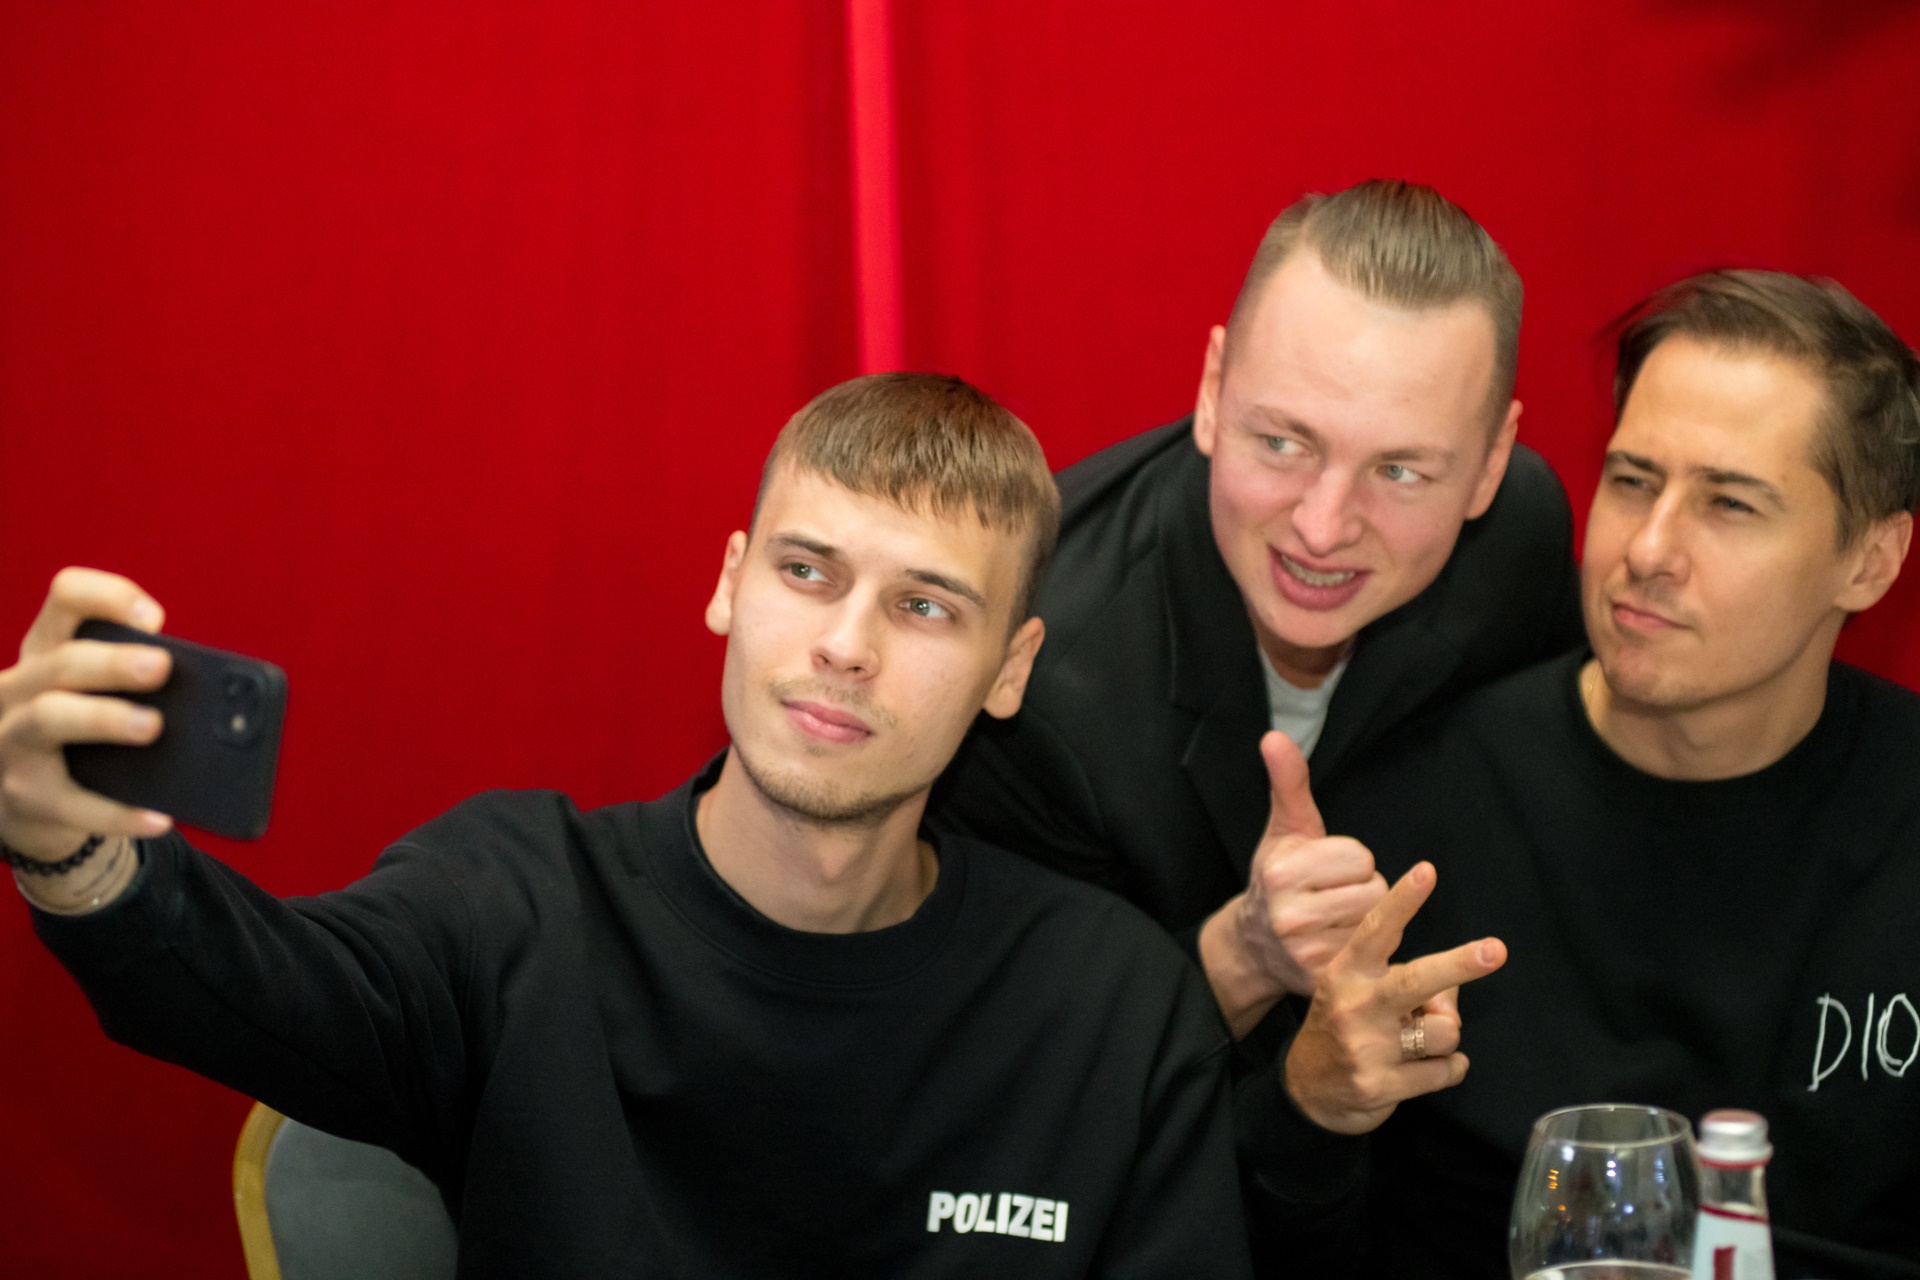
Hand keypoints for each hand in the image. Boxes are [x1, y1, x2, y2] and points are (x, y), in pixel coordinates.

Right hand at [0, 568, 174, 862]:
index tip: (155, 619)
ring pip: (48, 718)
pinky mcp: (24, 796)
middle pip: (60, 662)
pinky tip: (160, 818)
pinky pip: (72, 804)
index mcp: (46, 650)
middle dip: (112, 662)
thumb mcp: (92, 693)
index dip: (107, 597)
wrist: (26, 802)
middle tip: (161, 667)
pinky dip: (118, 813)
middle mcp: (18, 688)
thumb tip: (214, 698)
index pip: (66, 598)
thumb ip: (137, 681)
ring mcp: (12, 741)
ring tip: (153, 726)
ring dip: (103, 718)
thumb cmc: (78, 734)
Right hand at [1198, 732, 1387, 1031]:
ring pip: (1379, 922)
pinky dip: (1369, 950)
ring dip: (1367, 919)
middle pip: (1374, 890)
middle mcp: (1289, 914)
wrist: (1254, 944)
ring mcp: (1305, 952)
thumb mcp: (1284, 829)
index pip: (1360, 856)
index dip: (1351, 860)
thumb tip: (1273, 736)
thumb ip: (1288, 783)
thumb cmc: (1280, 877)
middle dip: (1362, 890)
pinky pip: (1377, 955)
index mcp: (1281, 870)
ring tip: (1336, 920)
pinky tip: (1345, 948)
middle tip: (1333, 897)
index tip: (1327, 870)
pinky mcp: (1322, 981)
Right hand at [1283, 861, 1505, 1134]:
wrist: (1308, 1091)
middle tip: (1497, 949)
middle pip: (1417, 980)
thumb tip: (1456, 983)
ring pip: (1445, 1031)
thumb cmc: (1347, 1027)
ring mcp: (1366, 1048)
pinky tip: (1423, 1068)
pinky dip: (1449, 1068)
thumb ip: (1410, 978)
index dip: (1403, 900)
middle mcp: (1355, 1006)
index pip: (1377, 929)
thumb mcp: (1363, 992)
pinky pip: (1446, 1070)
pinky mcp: (1381, 1086)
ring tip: (1420, 1042)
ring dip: (1446, 1037)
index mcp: (1347, 972)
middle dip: (1460, 964)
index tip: (1427, 871)